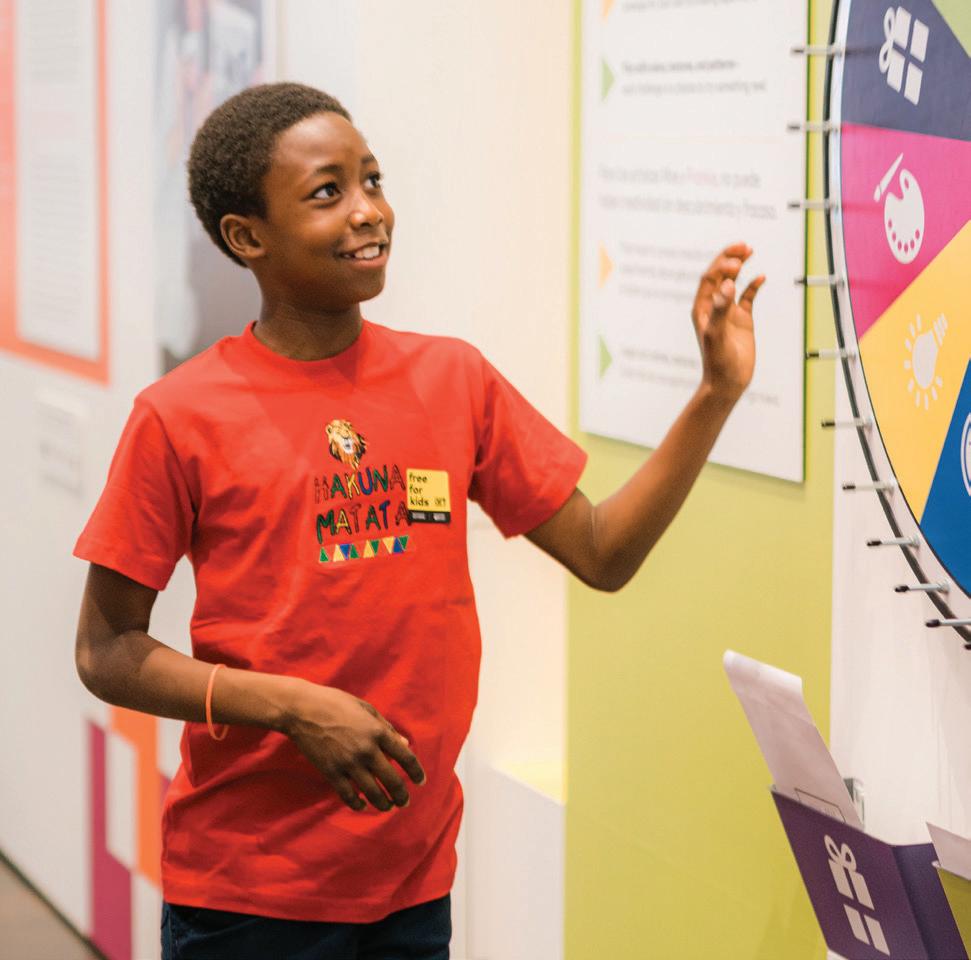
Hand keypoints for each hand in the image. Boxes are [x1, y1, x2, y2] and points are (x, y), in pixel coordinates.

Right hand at [283, 683, 425, 811]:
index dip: (416, 772)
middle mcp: (367, 750)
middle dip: (402, 795)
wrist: (302, 710)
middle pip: (392, 780)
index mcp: (378, 732)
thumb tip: (404, 743)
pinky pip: (348, 794)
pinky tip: (363, 806)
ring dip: (383, 803)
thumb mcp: (366, 708)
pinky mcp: (331, 772)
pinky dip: (357, 803)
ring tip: (388, 807)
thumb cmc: (336, 703)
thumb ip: (386, 727)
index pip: (405, 757)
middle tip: (405, 802)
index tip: (421, 781)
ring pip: (372, 792)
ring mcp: (349, 764)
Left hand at [691, 242, 765, 402]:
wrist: (727, 382)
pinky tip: (761, 277)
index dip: (721, 266)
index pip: (709, 279)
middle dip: (729, 259)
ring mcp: (729, 312)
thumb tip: (727, 284)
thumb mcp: (717, 333)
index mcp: (702, 308)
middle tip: (743, 246)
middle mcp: (714, 307)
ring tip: (749, 250)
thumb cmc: (717, 360)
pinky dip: (754, 286)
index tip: (736, 261)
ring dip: (739, 266)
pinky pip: (748, 297)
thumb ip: (721, 308)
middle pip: (719, 276)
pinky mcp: (743, 320)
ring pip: (733, 283)